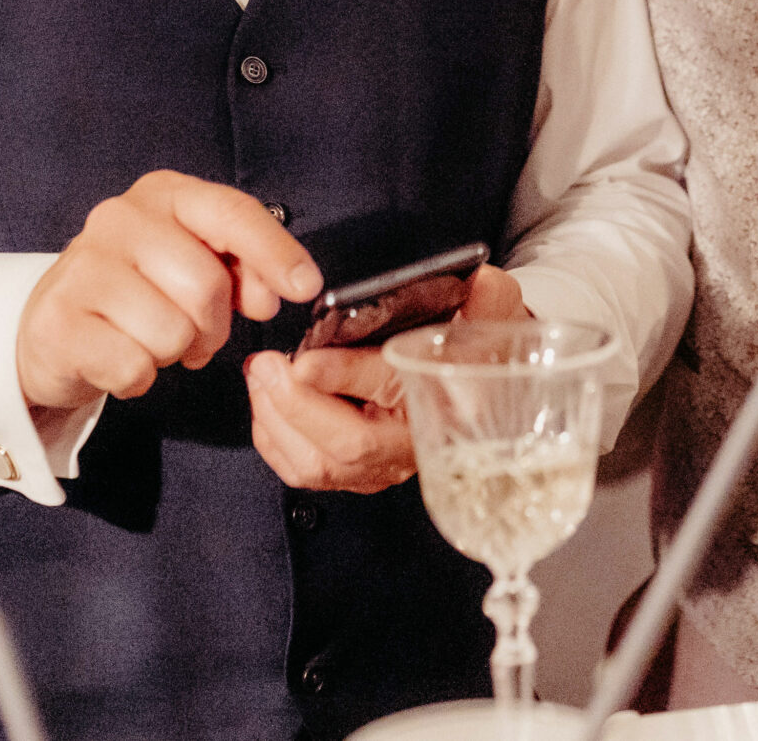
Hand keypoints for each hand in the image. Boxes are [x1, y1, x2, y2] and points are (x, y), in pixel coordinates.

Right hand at [17, 169, 321, 413]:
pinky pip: (133, 366)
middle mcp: (118, 218)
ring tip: (151, 341)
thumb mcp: (194, 264)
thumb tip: (273, 294)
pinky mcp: (57, 321)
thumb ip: (244, 270)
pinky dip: (138, 377)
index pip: (231, 213)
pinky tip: (120, 359)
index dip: (276, 252)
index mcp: (163, 194)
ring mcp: (82, 268)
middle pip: (206, 285)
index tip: (306, 287)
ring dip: (174, 354)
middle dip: (213, 327)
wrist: (52, 326)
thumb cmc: (139, 292)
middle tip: (195, 335)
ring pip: (172, 332)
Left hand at [247, 266, 534, 491]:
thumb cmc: (481, 345)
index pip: (393, 391)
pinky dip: (276, 440)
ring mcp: (385, 468)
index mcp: (451, 406)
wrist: (485, 382)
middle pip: (348, 446)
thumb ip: (489, 299)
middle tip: (268, 364)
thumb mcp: (496, 313)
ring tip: (261, 375)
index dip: (345, 376)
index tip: (306, 360)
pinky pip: (306, 472)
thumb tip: (479, 283)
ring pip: (319, 466)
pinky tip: (267, 402)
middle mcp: (416, 447)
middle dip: (296, 404)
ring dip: (278, 421)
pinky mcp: (359, 475)